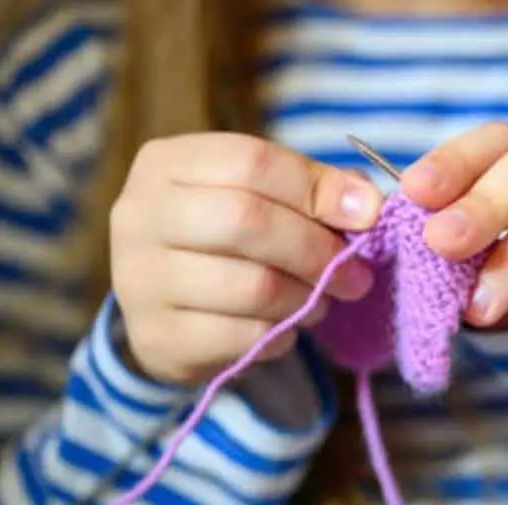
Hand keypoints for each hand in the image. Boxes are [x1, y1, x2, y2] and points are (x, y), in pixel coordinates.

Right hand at [111, 133, 382, 384]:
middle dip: (316, 250)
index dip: (318, 189)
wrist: (167, 307)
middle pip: (246, 221)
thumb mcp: (261, 198)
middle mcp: (139, 215)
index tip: (368, 214)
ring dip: (305, 298)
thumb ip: (313, 191)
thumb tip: (367, 205)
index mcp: (166, 163)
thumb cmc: (227, 240)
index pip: (251, 162)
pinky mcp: (156, 337)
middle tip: (357, 275)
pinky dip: (280, 336)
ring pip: (250, 286)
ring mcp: (139, 278)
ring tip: (319, 301)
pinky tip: (284, 329)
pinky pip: (241, 338)